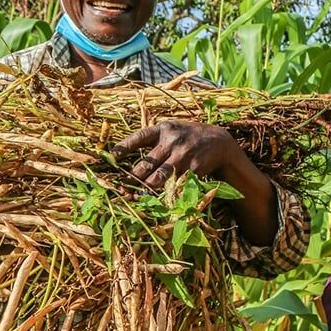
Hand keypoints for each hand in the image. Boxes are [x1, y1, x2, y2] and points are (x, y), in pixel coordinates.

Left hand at [112, 121, 246, 189]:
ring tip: (135, 197)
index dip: (123, 148)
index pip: (139, 138)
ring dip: (145, 189)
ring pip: (158, 178)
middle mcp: (172, 141)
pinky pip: (174, 185)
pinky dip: (164, 194)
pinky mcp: (193, 169)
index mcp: (163, 129)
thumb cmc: (188, 137)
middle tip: (122, 187)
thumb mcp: (172, 131)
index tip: (111, 157)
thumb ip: (153, 141)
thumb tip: (123, 156)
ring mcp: (183, 156)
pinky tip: (157, 201)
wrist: (219, 142)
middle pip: (146, 164)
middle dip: (133, 178)